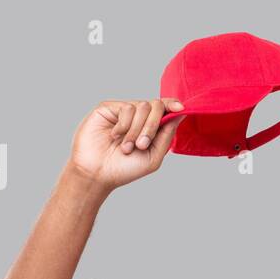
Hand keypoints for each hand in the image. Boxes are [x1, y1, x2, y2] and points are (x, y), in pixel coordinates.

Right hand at [67, 98, 184, 189]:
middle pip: (156, 105)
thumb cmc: (125, 169)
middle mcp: (137, 117)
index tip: (180, 108)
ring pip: (142, 106)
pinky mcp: (108, 108)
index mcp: (150, 127)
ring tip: (127, 147)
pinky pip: (126, 108)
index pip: (164, 109)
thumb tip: (181, 112)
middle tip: (142, 145)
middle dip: (153, 125)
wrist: (98, 174)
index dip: (172, 104)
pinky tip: (115, 136)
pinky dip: (124, 125)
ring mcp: (122, 111)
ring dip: (137, 130)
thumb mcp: (154, 157)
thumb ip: (167, 135)